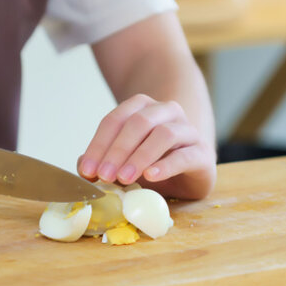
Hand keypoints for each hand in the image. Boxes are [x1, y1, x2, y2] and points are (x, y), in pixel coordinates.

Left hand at [77, 94, 215, 198]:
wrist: (189, 174)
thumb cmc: (152, 164)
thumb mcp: (123, 163)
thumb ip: (103, 162)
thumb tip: (83, 166)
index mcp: (143, 108)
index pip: (116, 120)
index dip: (99, 144)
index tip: (87, 169)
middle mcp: (167, 112)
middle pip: (139, 122)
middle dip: (118, 149)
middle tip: (104, 175)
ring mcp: (188, 131)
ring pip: (164, 134)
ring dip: (140, 156)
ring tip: (124, 178)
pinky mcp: (203, 154)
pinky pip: (184, 155)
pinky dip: (166, 165)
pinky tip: (151, 176)